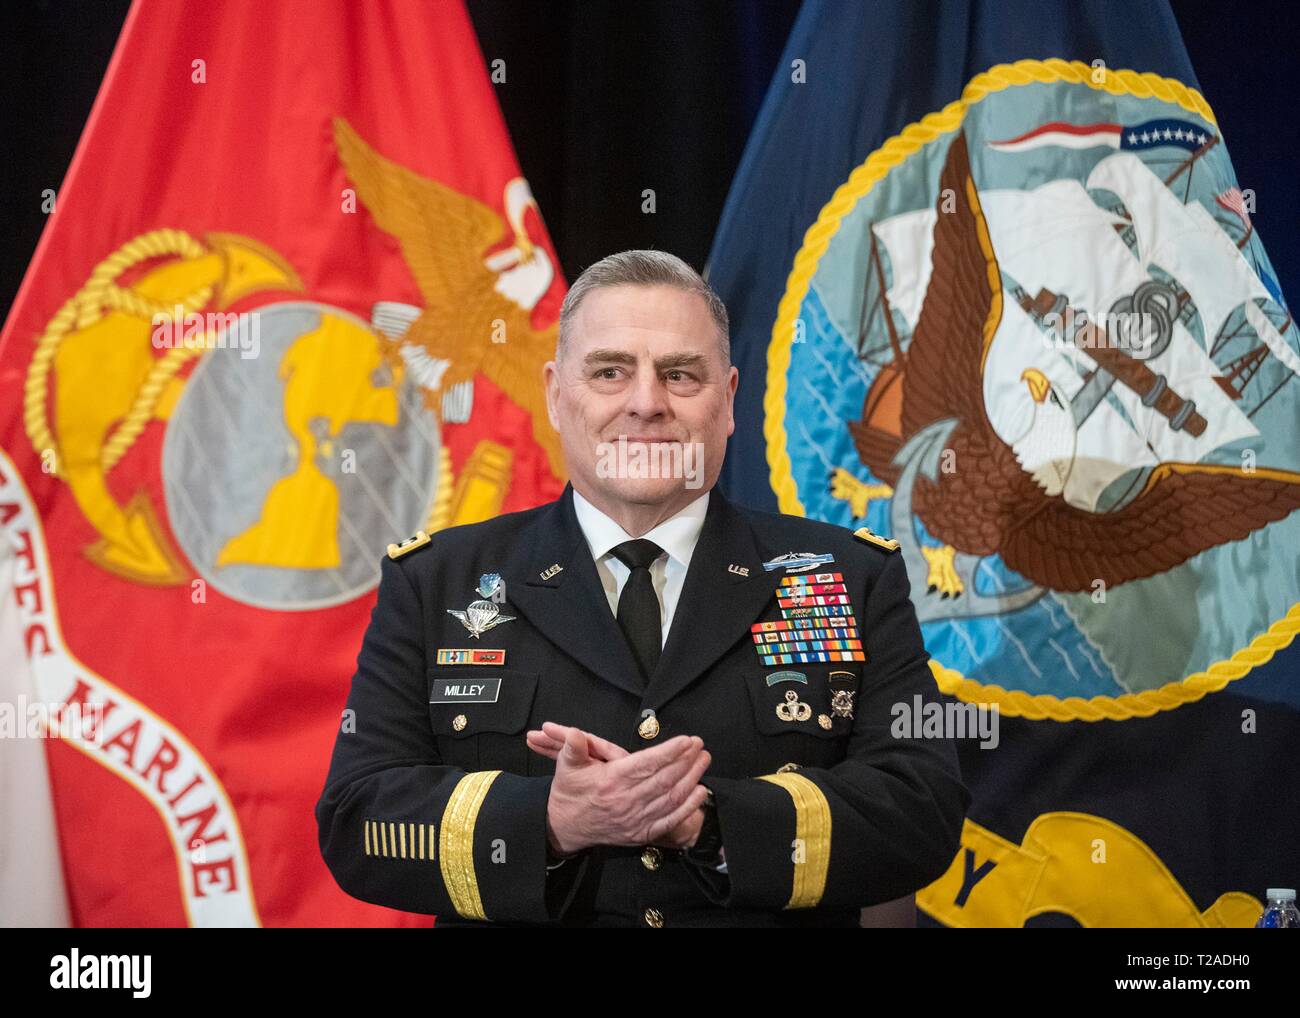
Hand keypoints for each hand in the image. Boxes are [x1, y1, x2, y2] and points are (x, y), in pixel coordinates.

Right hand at [526, 721, 710, 853]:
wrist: (564, 827)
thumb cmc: (570, 792)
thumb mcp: (567, 766)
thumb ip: (573, 747)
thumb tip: (575, 733)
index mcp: (610, 781)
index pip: (646, 764)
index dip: (669, 752)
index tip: (687, 740)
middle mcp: (625, 801)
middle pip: (664, 779)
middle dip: (686, 760)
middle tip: (700, 744)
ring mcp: (635, 820)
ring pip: (670, 798)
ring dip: (691, 778)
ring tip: (703, 760)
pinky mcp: (640, 833)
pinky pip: (670, 821)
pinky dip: (688, 807)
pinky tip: (699, 792)